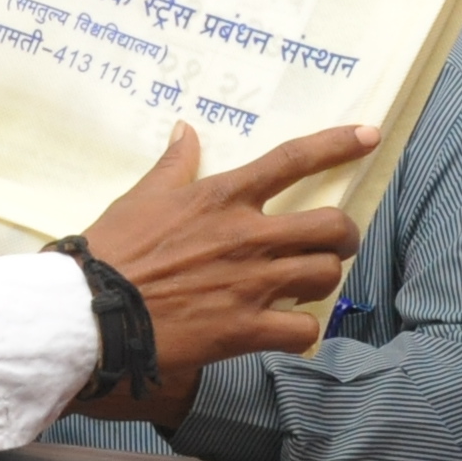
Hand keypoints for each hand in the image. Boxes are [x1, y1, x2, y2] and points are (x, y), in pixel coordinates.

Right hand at [75, 121, 373, 382]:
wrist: (90, 311)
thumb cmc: (112, 251)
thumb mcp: (142, 196)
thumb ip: (173, 164)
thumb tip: (184, 129)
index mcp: (223, 197)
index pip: (293, 160)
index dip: (338, 144)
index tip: (370, 135)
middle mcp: (248, 236)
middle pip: (332, 226)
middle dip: (344, 235)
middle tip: (334, 242)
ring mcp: (252, 284)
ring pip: (325, 275)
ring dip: (323, 280)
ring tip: (307, 285)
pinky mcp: (245, 329)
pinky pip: (303, 330)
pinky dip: (302, 331)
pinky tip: (288, 329)